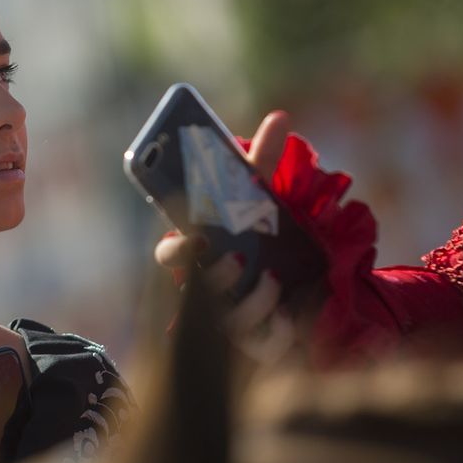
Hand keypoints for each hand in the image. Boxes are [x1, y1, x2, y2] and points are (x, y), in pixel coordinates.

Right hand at [153, 110, 297, 364]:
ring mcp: (230, 319)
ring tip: (272, 280)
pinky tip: (290, 316)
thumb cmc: (257, 232)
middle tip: (237, 257)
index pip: (170, 257)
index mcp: (197, 254)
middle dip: (215, 279)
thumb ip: (263, 162)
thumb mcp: (259, 197)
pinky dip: (277, 333)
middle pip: (197, 295)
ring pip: (230, 323)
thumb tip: (279, 117)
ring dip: (250, 301)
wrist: (292, 276)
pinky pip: (263, 346)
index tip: (195, 237)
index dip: (177, 250)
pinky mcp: (259, 340)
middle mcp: (207, 291)